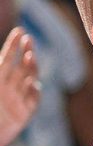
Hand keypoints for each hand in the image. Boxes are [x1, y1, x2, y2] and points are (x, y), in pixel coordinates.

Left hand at [0, 28, 38, 145]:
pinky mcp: (24, 114)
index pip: (6, 59)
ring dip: (31, 68)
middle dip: (25, 52)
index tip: (20, 31)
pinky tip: (33, 84)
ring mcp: (17, 100)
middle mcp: (8, 88)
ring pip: (28, 80)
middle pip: (20, 66)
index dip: (13, 45)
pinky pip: (32, 100)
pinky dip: (34, 92)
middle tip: (29, 39)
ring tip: (30, 58)